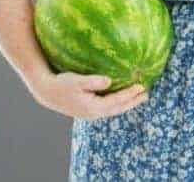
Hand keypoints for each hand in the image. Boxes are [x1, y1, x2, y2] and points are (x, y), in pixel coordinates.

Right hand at [31, 72, 148, 120]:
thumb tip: (109, 81)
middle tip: (146, 94)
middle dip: (132, 101)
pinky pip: (108, 107)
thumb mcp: (77, 81)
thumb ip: (93, 81)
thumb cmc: (62, 84)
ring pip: (114, 109)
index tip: (141, 86)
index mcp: (93, 107)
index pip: (117, 101)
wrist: (47, 93)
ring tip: (138, 96)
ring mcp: (91, 113)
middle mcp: (94, 113)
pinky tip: (121, 96)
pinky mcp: (88, 109)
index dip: (130, 94)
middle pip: (118, 108)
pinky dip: (118, 102)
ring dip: (126, 103)